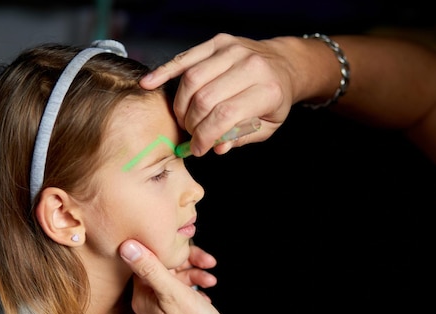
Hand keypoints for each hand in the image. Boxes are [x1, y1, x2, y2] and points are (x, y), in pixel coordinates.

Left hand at [121, 239, 251, 313]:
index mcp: (142, 298)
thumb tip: (125, 245)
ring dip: (195, 276)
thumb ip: (149, 268)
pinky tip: (208, 296)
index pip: (147, 261)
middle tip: (207, 262)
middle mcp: (149, 306)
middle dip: (187, 263)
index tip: (187, 246)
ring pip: (176, 282)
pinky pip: (183, 296)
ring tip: (211, 279)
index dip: (168, 250)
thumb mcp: (173, 294)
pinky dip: (197, 290)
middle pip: (163, 270)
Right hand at [140, 33, 295, 156]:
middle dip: (192, 123)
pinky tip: (150, 83)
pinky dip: (165, 71)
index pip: (226, 115)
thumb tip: (217, 148)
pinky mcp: (218, 42)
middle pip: (205, 98)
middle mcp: (250, 66)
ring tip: (184, 118)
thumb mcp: (268, 126)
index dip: (206, 136)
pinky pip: (186, 57)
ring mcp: (233, 50)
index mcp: (267, 90)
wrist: (284, 64)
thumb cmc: (275, 99)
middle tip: (191, 135)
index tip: (198, 149)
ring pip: (192, 79)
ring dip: (181, 105)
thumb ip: (242, 136)